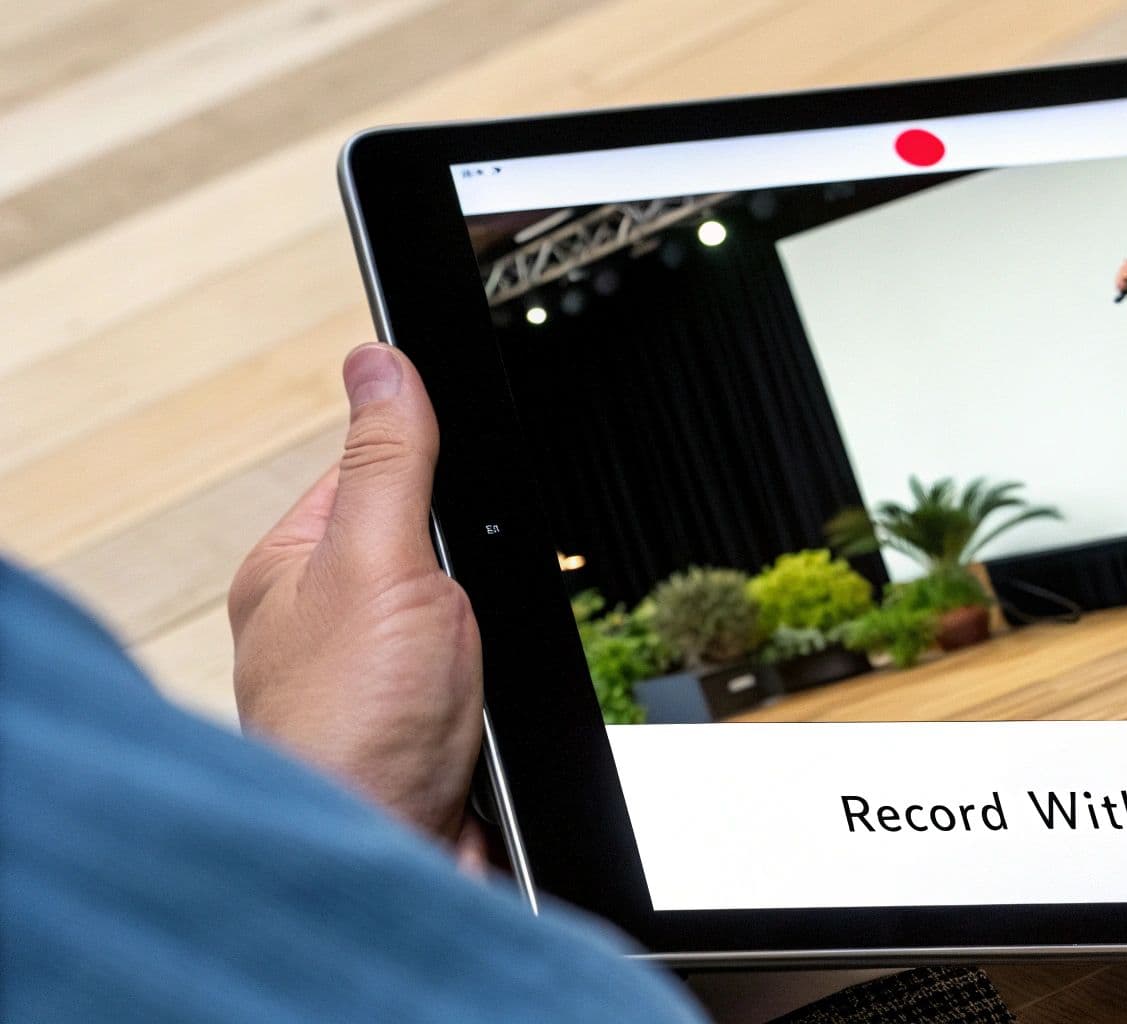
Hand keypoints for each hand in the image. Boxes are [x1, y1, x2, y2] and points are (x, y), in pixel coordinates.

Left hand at [229, 344, 482, 842]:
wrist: (393, 861)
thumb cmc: (351, 727)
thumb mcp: (378, 561)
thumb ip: (390, 462)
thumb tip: (378, 361)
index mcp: (297, 568)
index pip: (375, 474)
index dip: (429, 474)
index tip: (461, 481)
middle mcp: (332, 622)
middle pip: (436, 548)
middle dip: (474, 573)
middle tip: (462, 608)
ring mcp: (383, 680)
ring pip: (473, 616)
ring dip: (496, 640)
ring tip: (470, 673)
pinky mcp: (429, 730)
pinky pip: (489, 678)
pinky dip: (506, 691)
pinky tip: (491, 708)